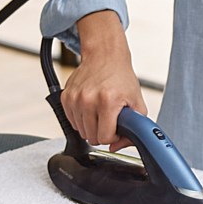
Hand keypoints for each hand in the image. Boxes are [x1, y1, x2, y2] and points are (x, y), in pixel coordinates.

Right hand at [61, 10, 147, 147]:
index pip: (105, 138)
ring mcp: (74, 98)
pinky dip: (81, 119)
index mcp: (108, 101)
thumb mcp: (137, 102)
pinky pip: (72, 121)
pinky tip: (90, 108)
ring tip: (99, 112)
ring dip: (91, 126)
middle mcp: (88, 99)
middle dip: (102, 132)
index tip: (116, 128)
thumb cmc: (121, 78)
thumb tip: (116, 147)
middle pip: (91, 137)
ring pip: (81, 131)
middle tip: (109, 119)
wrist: (105, 56)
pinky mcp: (65, 97)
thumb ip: (134, 128)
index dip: (112, 137)